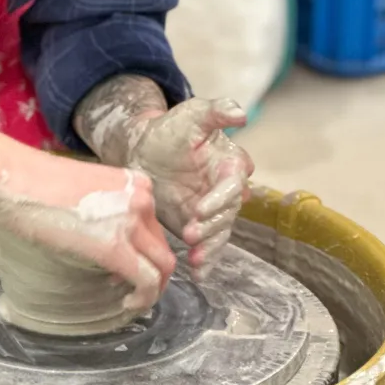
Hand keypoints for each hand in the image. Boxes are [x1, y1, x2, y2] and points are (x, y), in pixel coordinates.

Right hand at [0, 150, 176, 314]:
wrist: (16, 177)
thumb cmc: (37, 182)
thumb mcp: (87, 187)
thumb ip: (107, 206)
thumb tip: (106, 232)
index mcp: (134, 182)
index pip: (155, 224)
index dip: (144, 249)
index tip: (125, 262)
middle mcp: (142, 198)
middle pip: (163, 245)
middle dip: (153, 270)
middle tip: (130, 284)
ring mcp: (133, 222)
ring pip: (164, 265)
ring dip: (153, 287)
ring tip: (129, 296)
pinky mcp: (117, 248)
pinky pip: (148, 281)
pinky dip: (145, 298)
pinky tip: (127, 304)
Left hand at [73, 76, 253, 278]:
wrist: (144, 150)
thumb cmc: (171, 130)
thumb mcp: (191, 114)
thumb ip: (215, 112)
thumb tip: (241, 113)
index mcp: (230, 164)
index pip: (232, 184)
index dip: (220, 198)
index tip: (201, 208)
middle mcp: (227, 191)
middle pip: (227, 213)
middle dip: (211, 226)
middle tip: (190, 233)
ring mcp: (213, 210)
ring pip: (219, 232)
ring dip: (210, 247)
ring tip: (195, 259)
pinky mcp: (199, 225)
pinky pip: (207, 246)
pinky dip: (206, 261)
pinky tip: (198, 273)